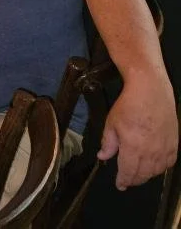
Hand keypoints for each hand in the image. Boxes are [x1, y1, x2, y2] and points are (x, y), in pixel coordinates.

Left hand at [98, 75, 177, 189]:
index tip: (119, 185)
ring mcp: (165, 148)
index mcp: (133, 148)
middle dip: (134, 180)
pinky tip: (155, 166)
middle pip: (143, 174)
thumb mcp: (111, 123)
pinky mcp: (174, 143)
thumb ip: (108, 143)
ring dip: (147, 175)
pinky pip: (169, 162)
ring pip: (157, 170)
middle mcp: (151, 152)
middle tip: (127, 181)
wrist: (150, 91)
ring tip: (139, 175)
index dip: (123, 180)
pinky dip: (161, 168)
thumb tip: (103, 157)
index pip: (129, 172)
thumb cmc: (128, 106)